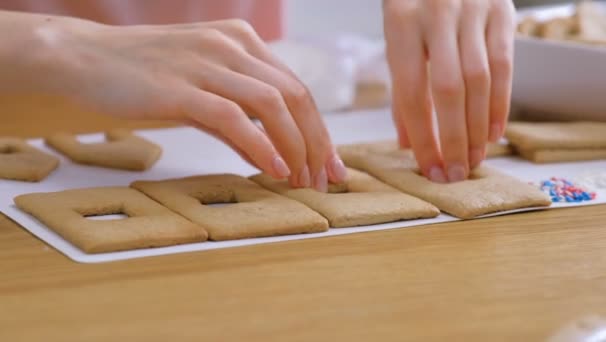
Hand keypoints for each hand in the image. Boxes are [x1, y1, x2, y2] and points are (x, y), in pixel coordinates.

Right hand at [4, 12, 345, 190]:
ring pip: (272, 105)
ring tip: (302, 181)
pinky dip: (261, 146)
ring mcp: (205, 63)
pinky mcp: (179, 87)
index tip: (330, 165)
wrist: (83, 59)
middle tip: (326, 180)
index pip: (296, 88)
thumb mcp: (201, 88)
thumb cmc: (142, 77)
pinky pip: (234, 118)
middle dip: (318, 143)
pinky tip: (275, 170)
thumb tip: (273, 155)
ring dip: (296, 148)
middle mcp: (231, 46)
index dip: (320, 129)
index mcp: (241, 42)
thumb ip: (238, 116)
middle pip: (295, 96)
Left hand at [383, 0, 515, 181]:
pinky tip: (494, 131)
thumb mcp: (397, 37)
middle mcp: (438, 15)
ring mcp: (473, 10)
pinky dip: (500, 103)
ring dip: (478, 127)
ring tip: (475, 159)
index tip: (429, 168)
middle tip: (455, 173)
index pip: (410, 93)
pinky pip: (505, 65)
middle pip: (448, 90)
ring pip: (480, 81)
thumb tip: (407, 142)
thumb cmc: (414, 5)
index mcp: (401, 23)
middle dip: (453, 139)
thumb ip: (402, 87)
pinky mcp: (502, 11)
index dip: (421, 137)